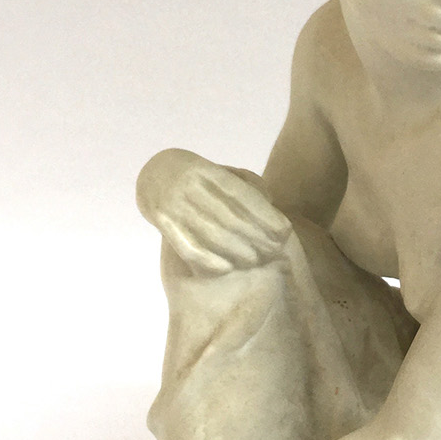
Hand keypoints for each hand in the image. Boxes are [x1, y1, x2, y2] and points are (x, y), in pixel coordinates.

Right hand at [138, 150, 291, 275]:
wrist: (155, 176)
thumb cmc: (200, 177)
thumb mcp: (222, 171)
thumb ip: (248, 184)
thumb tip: (271, 205)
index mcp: (208, 172)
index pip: (242, 197)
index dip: (266, 217)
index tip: (285, 233)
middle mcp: (190, 188)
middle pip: (230, 218)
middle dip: (257, 238)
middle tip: (275, 252)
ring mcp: (175, 207)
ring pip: (212, 235)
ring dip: (238, 252)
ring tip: (257, 260)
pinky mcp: (163, 224)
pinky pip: (188, 248)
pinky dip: (210, 261)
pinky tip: (229, 268)